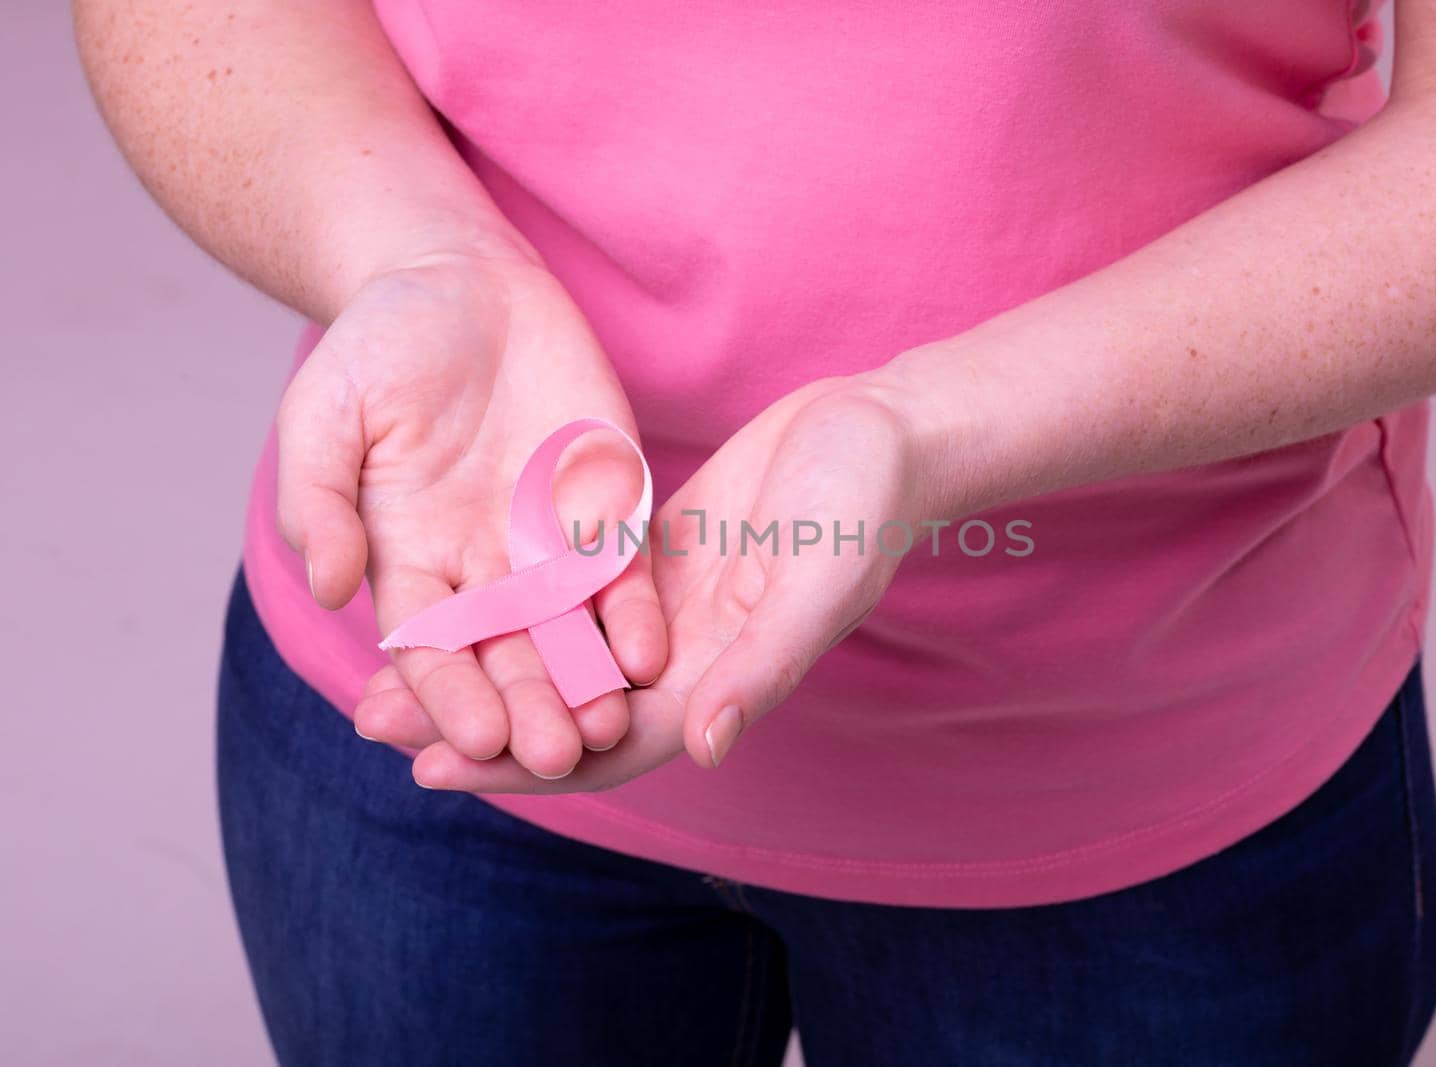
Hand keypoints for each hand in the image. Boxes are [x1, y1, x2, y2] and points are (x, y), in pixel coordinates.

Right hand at [276, 249, 666, 779]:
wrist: (459, 281)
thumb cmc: (380, 345)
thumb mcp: (325, 415)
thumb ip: (320, 501)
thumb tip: (328, 587)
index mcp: (410, 562)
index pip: (429, 648)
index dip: (448, 695)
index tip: (471, 737)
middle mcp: (483, 570)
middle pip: (507, 656)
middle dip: (529, 708)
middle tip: (555, 759)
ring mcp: (549, 544)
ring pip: (571, 631)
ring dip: (587, 680)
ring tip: (609, 727)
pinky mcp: (607, 508)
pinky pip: (625, 573)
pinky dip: (634, 614)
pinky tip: (649, 653)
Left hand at [406, 375, 931, 792]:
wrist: (882, 433)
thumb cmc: (861, 506)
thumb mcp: (816, 582)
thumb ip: (764, 665)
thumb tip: (706, 746)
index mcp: (718, 676)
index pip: (607, 742)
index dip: (521, 766)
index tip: (430, 773)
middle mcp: (683, 656)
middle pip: (562, 705)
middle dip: (471, 718)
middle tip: (367, 717)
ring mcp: (666, 608)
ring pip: (556, 650)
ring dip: (479, 660)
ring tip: (384, 662)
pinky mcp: (652, 555)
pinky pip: (569, 591)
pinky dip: (512, 598)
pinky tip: (452, 586)